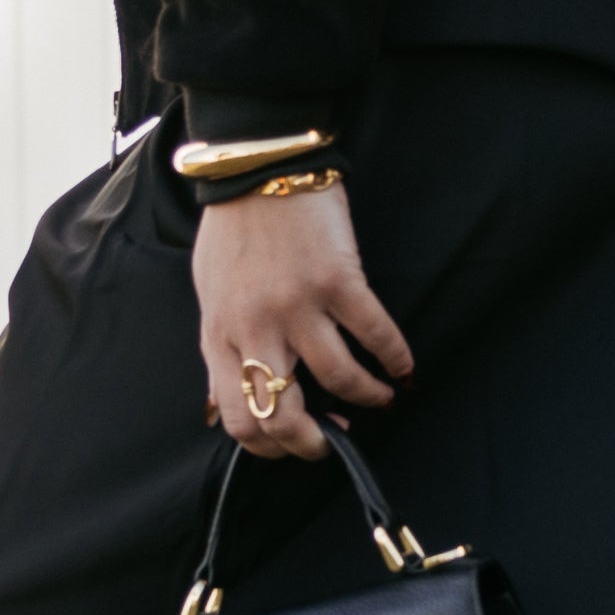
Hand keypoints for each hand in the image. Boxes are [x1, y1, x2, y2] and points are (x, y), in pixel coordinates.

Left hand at [196, 184, 413, 459]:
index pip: (240, 419)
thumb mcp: (210, 294)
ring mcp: (296, 305)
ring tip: (380, 397)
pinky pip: (374, 333)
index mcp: (219, 335)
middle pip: (282, 416)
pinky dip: (395, 357)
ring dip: (367, 396)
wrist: (257, 168)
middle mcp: (254, 328)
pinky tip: (404, 366)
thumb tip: (230, 395)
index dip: (273, 446)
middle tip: (338, 439)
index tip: (299, 438)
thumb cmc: (233, 230)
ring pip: (338, 379)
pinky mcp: (335, 280)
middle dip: (315, 443)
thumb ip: (223, 344)